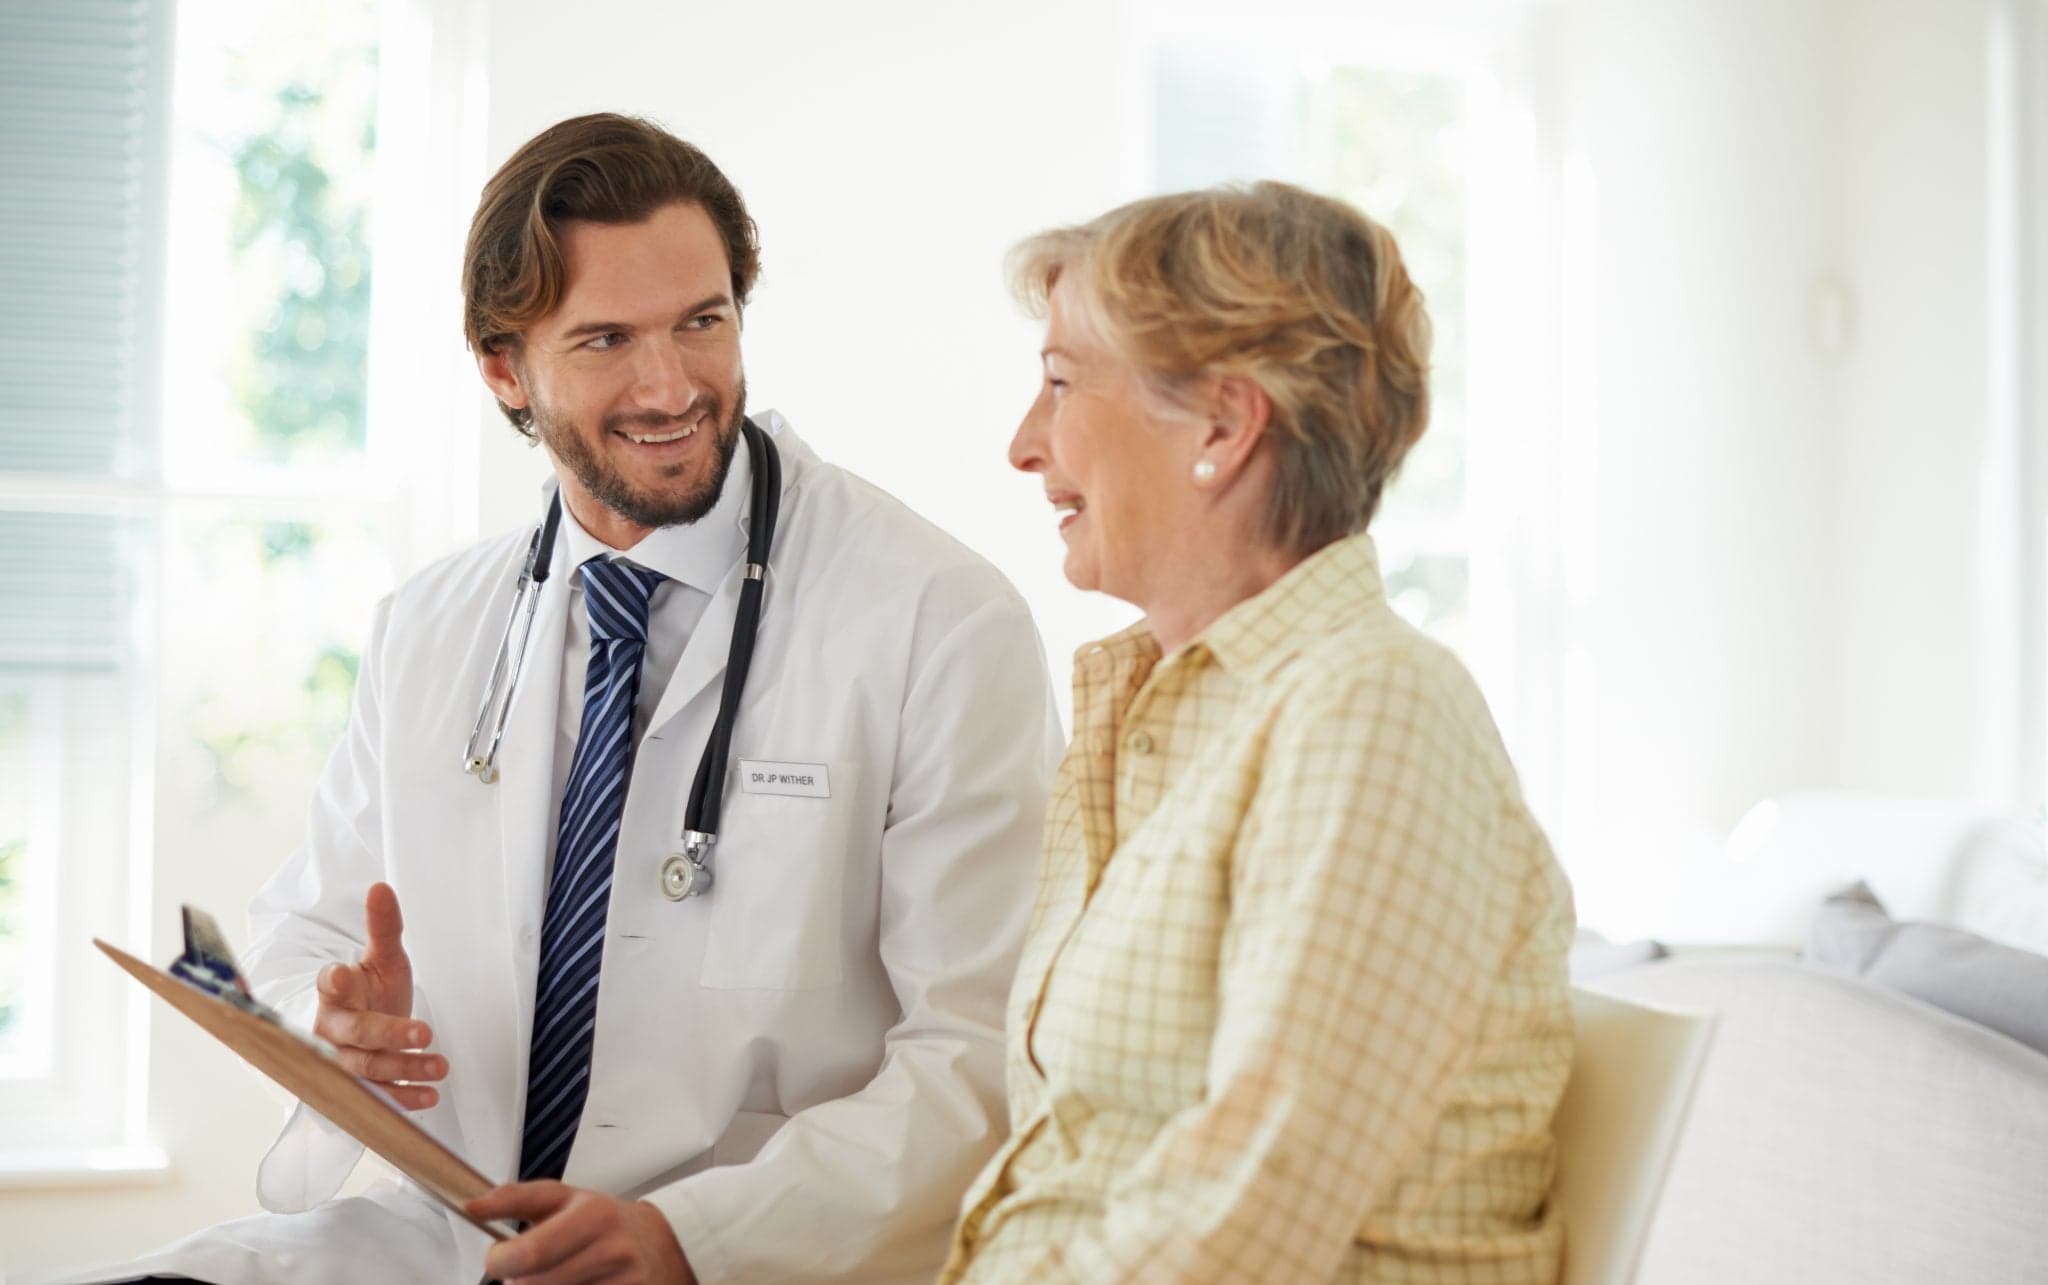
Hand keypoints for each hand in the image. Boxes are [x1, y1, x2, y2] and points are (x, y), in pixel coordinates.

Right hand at [312, 881, 445, 1108]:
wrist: (366, 1026)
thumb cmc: (371, 990)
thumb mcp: (383, 958)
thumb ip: (384, 926)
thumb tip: (381, 887)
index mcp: (335, 990)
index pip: (329, 983)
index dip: (334, 981)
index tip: (342, 974)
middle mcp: (331, 1028)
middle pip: (355, 1032)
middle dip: (388, 1034)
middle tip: (425, 1032)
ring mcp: (340, 1060)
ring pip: (366, 1069)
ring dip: (403, 1070)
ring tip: (440, 1067)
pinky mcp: (356, 1087)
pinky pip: (376, 1097)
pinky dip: (403, 1099)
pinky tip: (429, 1097)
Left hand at [469, 1182, 692, 1284]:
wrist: (664, 1245)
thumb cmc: (604, 1221)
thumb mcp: (565, 1198)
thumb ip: (515, 1198)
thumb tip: (470, 1206)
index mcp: (592, 1216)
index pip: (529, 1253)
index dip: (500, 1261)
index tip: (497, 1257)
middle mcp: (611, 1251)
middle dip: (519, 1281)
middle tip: (527, 1270)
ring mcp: (624, 1283)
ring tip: (554, 1278)